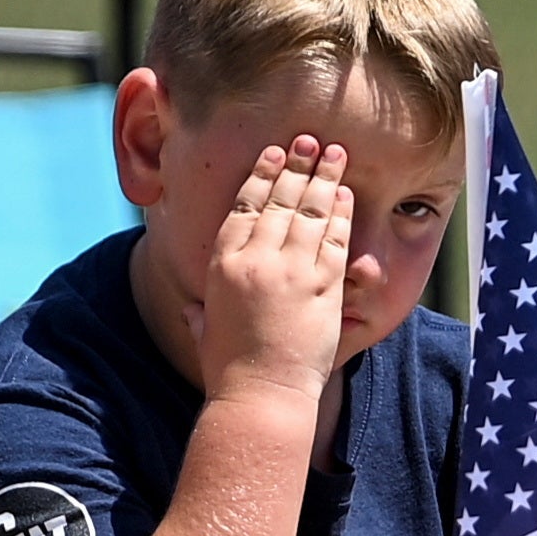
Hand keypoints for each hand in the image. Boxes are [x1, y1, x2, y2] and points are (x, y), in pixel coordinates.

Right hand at [193, 136, 351, 404]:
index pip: (245, 206)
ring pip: (310, 212)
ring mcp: (290, 271)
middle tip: (310, 139)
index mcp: (222, 264)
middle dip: (297, 165)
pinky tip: (346, 193)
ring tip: (335, 153)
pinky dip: (341, 213)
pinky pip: (334, 240)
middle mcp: (255, 260)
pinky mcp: (323, 288)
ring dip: (324, 178)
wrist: (261, 395)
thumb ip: (200, 314)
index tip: (274, 153)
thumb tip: (190, 308)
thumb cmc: (231, 371)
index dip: (262, 175)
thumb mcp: (205, 334)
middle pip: (280, 200)